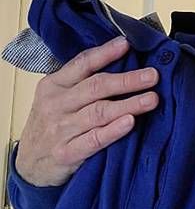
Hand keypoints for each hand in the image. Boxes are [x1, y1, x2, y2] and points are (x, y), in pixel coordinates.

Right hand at [15, 36, 159, 186]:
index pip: (82, 64)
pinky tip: (130, 123)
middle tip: (152, 76)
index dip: (105, 53)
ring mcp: (60, 130)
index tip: (127, 44)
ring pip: (99, 112)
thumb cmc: (51, 124)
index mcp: (54, 85)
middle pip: (96, 87)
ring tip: (152, 99)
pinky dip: (112, 131)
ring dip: (128, 104)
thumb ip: (81, 81)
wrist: (27, 164)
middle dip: (127, 80)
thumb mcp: (57, 97)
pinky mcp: (65, 154)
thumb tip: (121, 61)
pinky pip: (93, 140)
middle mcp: (56, 104)